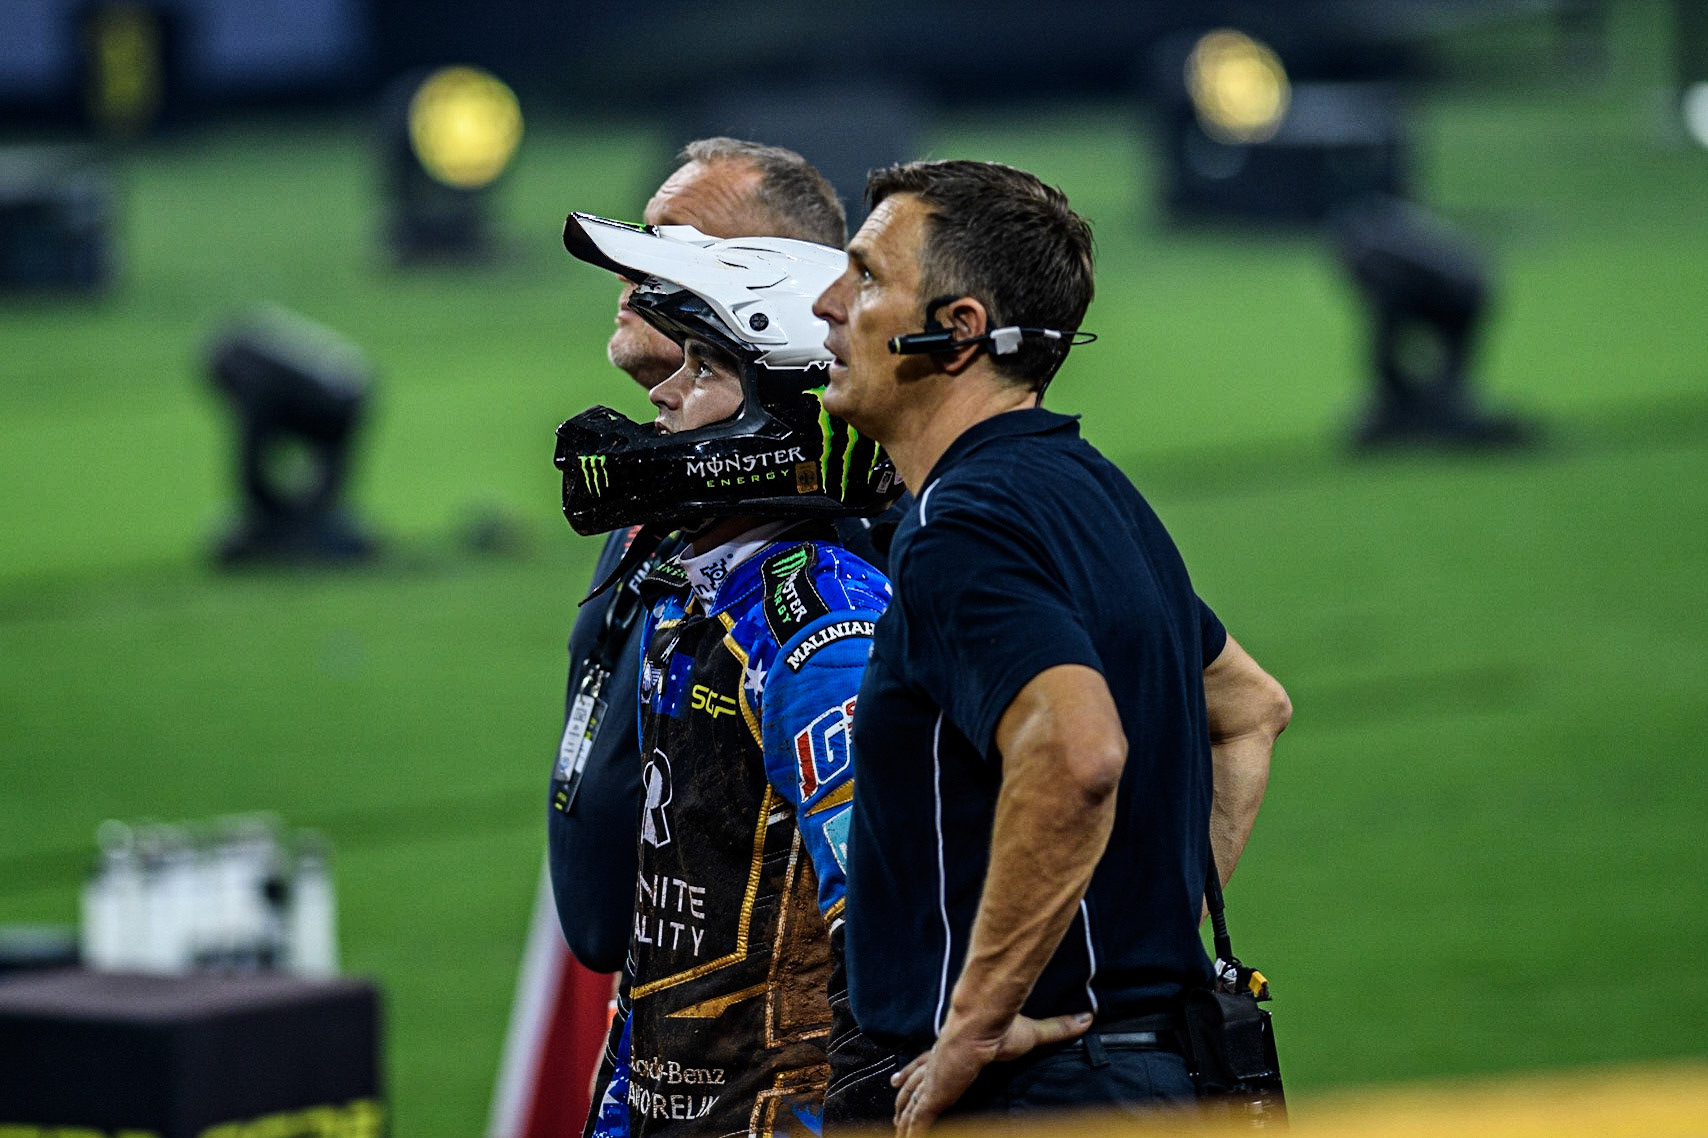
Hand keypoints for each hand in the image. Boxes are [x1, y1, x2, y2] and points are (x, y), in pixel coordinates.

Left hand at [891, 1011, 1091, 1134]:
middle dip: (902, 1098)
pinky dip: (911, 1132)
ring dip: (902, 1120)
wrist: (980, 1025)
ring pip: (908, 1105)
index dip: (912, 1073)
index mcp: (949, 1050)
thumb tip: (1087, 1019)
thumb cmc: (1001, 1028)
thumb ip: (1058, 1028)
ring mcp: (932, 1083)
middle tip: (895, 1115)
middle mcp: (935, 1066)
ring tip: (899, 1133)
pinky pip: (917, 1121)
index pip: (925, 1064)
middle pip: (910, 1085)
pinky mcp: (933, 1098)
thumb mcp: (1033, 1032)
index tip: (897, 1080)